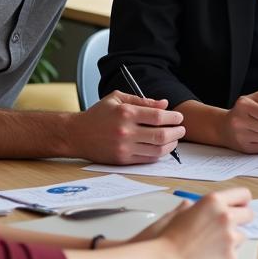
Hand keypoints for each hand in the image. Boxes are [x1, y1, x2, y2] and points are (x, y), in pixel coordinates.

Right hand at [70, 92, 185, 164]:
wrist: (75, 134)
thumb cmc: (97, 114)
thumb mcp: (117, 98)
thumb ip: (142, 100)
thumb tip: (164, 104)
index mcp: (126, 113)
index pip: (158, 116)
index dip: (173, 117)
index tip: (179, 117)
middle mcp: (126, 131)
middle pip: (161, 134)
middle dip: (177, 132)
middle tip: (182, 129)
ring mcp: (124, 148)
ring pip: (157, 150)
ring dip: (171, 145)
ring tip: (175, 139)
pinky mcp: (122, 160)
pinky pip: (147, 159)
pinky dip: (158, 154)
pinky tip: (162, 148)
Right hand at [153, 187, 253, 258]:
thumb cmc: (169, 238)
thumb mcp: (181, 213)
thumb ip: (197, 206)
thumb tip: (200, 204)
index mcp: (214, 202)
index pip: (243, 195)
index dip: (242, 202)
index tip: (240, 207)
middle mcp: (225, 216)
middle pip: (249, 214)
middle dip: (241, 220)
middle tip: (227, 228)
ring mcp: (230, 237)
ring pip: (242, 235)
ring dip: (232, 239)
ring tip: (211, 245)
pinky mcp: (231, 256)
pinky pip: (235, 253)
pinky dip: (225, 255)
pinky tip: (209, 257)